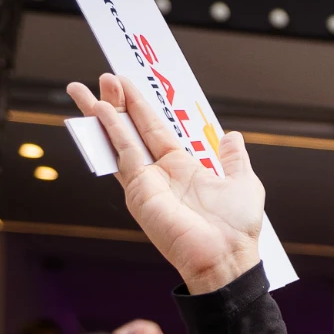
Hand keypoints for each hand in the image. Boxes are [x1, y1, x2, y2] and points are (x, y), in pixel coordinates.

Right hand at [67, 73, 263, 291]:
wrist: (227, 256)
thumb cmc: (237, 228)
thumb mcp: (243, 182)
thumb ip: (234, 158)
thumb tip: (233, 137)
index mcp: (183, 168)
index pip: (155, 130)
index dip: (141, 108)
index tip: (127, 85)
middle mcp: (160, 173)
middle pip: (132, 130)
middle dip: (118, 104)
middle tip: (105, 77)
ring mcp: (146, 182)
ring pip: (120, 140)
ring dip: (105, 113)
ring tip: (90, 88)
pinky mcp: (139, 191)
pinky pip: (124, 154)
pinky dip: (112, 131)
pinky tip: (102, 110)